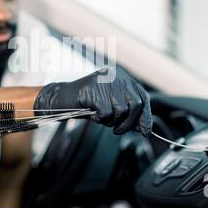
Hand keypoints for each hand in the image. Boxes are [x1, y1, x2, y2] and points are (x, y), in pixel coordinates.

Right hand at [34, 67, 152, 135]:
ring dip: (113, 121)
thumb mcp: (111, 106)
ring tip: (102, 119)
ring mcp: (105, 81)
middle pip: (135, 104)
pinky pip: (106, 112)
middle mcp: (116, 76)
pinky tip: (94, 116)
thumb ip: (127, 114)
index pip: (143, 97)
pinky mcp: (93, 89)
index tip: (145, 131)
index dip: (145, 116)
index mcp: (122, 77)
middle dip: (129, 123)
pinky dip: (101, 119)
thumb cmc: (87, 104)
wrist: (62, 99)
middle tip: (117, 130)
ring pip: (122, 110)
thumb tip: (144, 128)